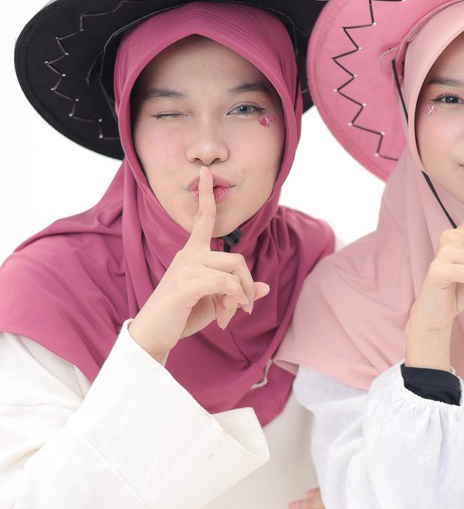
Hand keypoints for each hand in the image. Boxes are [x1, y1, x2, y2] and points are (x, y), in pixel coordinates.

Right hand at [128, 167, 269, 361]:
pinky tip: (226, 318)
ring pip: (234, 271)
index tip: (207, 172)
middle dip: (247, 286)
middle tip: (242, 309)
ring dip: (241, 297)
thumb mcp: (217, 303)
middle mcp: (188, 255)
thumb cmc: (183, 316)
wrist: (154, 336)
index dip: (206, 195)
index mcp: (192, 254)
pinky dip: (234, 300)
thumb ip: (237, 292)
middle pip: (237, 259)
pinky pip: (225, 283)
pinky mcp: (186, 284)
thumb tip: (264, 287)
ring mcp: (186, 267)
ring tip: (230, 317)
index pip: (203, 219)